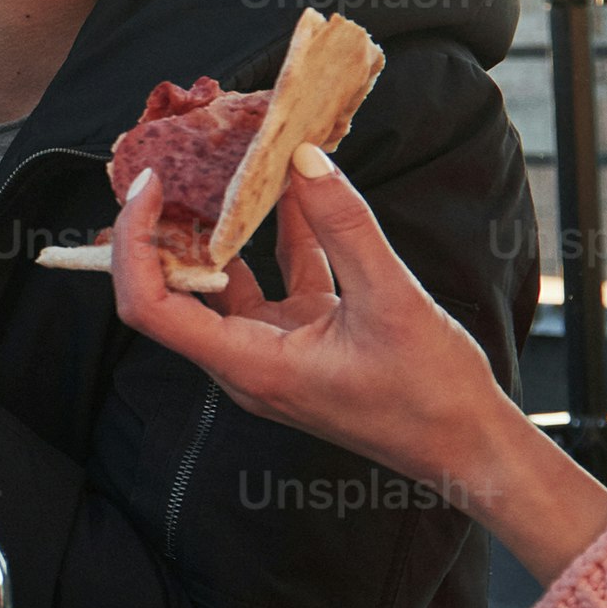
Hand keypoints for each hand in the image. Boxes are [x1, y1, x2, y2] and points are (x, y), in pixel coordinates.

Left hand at [106, 148, 606, 582]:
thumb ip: (344, 226)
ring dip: (221, 230)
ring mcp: (276, 352)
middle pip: (174, 294)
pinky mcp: (307, 342)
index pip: (152, 308)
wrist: (471, 448)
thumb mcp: (391, 299)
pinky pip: (277, 283)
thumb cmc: (432, 396)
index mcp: (251, 366)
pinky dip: (279, 240)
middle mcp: (249, 363)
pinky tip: (291, 193)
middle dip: (163, 232)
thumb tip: (303, 159)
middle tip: (166, 169)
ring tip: (217, 171)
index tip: (149, 189)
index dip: (135, 247)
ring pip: (227, 284)